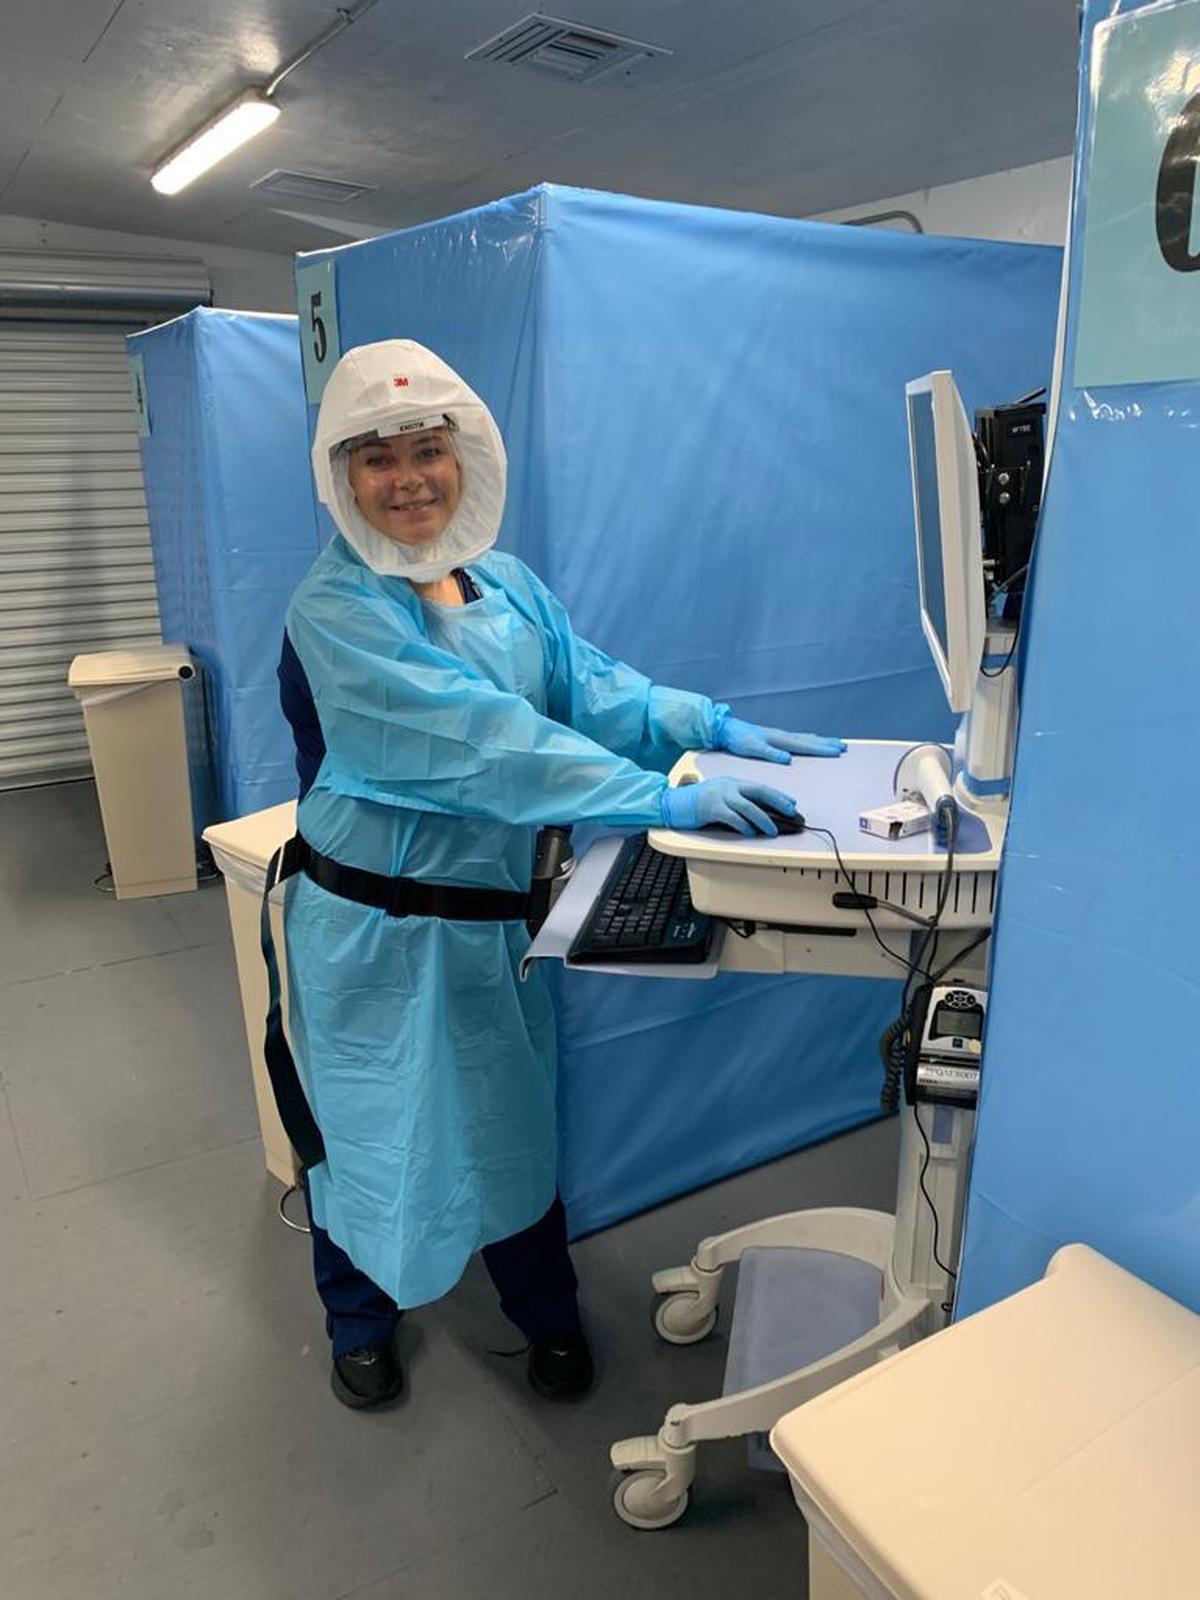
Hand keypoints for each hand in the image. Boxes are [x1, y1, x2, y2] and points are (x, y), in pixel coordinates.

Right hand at [660, 778, 797, 836]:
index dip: (777, 795)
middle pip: (759, 792)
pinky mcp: (711, 808)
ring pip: (748, 807)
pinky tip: (750, 832)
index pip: (760, 787)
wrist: (672, 803)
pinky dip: (744, 826)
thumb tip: (758, 816)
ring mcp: (720, 796)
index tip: (791, 803)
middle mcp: (728, 786)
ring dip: (763, 820)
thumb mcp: (719, 796)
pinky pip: (732, 817)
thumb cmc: (695, 803)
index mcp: (732, 783)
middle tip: (791, 812)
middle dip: (778, 802)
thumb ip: (736, 802)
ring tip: (772, 830)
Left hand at [714, 714, 845, 763]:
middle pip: (809, 740)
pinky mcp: (774, 737)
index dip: (822, 749)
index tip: (837, 751)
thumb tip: (788, 759)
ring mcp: (779, 736)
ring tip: (835, 742)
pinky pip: (798, 738)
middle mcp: (782, 736)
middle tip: (844, 747)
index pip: (805, 746)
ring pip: (805, 738)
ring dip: (821, 741)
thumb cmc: (738, 739)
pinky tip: (810, 739)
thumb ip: (770, 753)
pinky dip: (808, 739)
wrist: (726, 729)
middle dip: (827, 744)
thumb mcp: (752, 748)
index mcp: (779, 740)